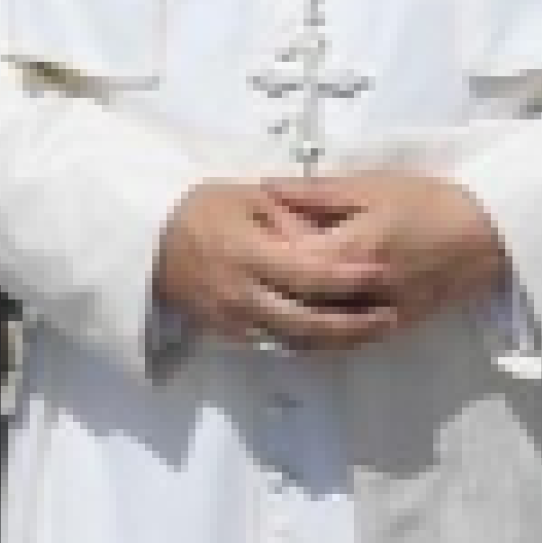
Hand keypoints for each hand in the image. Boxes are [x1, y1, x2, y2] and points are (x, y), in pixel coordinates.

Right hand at [154, 180, 393, 352]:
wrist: (150, 247)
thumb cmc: (203, 212)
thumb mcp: (246, 198)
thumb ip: (289, 216)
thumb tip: (329, 238)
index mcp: (250, 255)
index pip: (309, 274)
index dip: (349, 277)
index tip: (383, 272)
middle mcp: (244, 295)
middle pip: (308, 320)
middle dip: (354, 324)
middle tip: (391, 316)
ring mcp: (236, 321)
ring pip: (295, 341)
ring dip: (337, 341)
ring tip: (373, 331)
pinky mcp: (230, 336)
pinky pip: (276, 344)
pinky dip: (309, 344)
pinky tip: (336, 337)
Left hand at [265, 172, 508, 331]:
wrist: (484, 232)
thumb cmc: (425, 201)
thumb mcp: (369, 186)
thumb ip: (315, 192)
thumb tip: (266, 187)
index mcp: (348, 252)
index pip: (287, 265)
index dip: (261, 257)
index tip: (244, 247)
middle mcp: (359, 292)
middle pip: (299, 304)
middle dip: (272, 294)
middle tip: (251, 280)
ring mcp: (378, 315)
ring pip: (321, 331)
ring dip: (292, 321)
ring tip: (270, 305)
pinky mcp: (396, 327)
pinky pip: (350, 339)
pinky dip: (326, 335)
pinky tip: (309, 321)